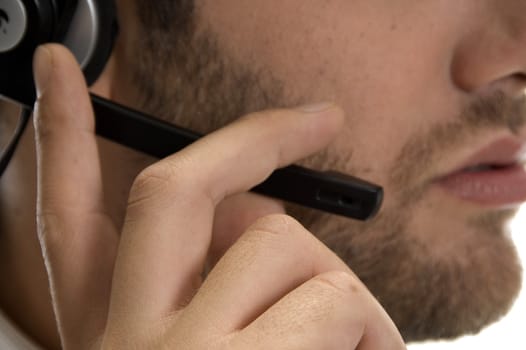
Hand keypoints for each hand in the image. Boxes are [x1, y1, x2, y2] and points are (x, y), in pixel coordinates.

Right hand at [33, 44, 405, 348]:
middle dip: (246, 143)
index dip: (60, 135)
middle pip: (171, 191)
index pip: (65, 216)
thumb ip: (211, 282)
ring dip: (330, 280)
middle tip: (312, 121)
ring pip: (279, 241)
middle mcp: (127, 339)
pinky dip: (369, 327)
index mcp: (109, 334)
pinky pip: (337, 297)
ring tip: (348, 343)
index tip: (61, 66)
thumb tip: (259, 214)